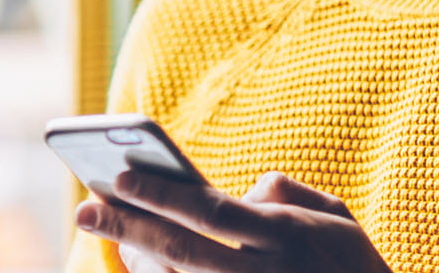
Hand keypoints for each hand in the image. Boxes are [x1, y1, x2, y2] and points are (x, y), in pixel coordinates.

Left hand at [74, 169, 391, 272]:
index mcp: (280, 237)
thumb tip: (242, 189)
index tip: (118, 174)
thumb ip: (283, 194)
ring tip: (114, 234)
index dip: (160, 192)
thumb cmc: (354, 267)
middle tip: (85, 209)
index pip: (207, 210)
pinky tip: (143, 264)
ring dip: (137, 259)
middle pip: (177, 250)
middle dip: (126, 226)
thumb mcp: (335, 218)